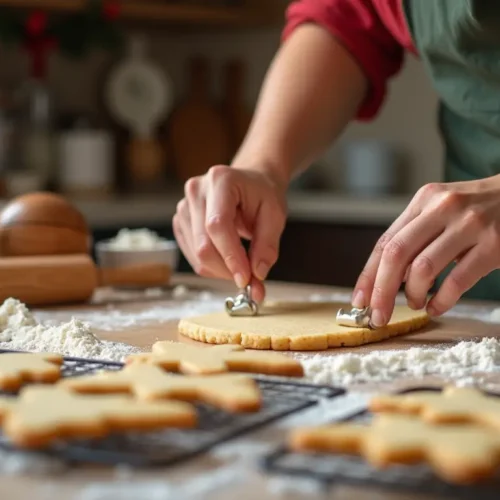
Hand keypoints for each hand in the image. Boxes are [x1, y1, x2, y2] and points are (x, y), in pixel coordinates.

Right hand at [173, 165, 286, 301]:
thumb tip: (257, 273)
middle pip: (203, 244)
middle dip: (227, 269)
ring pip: (197, 255)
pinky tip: (228, 259)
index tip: (246, 278)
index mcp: (221, 181)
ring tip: (242, 266)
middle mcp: (197, 191)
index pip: (218, 226)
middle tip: (250, 281)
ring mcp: (184, 206)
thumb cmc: (263, 193)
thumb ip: (267, 245)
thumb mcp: (275, 215)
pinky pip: (192, 255)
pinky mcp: (181, 221)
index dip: (231, 256)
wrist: (251, 181)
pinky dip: (211, 266)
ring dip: (221, 270)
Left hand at [352, 177, 499, 325]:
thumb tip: (385, 279)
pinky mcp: (494, 244)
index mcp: (424, 200)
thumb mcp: (441, 210)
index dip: (368, 275)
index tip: (359, 300)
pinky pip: (458, 281)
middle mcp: (442, 207)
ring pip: (423, 268)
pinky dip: (441, 300)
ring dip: (412, 294)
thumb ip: (415, 236)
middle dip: (381, 291)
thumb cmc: (477, 210)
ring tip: (414, 303)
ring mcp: (469, 224)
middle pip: (396, 254)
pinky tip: (435, 307)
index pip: (385, 242)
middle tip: (377, 316)